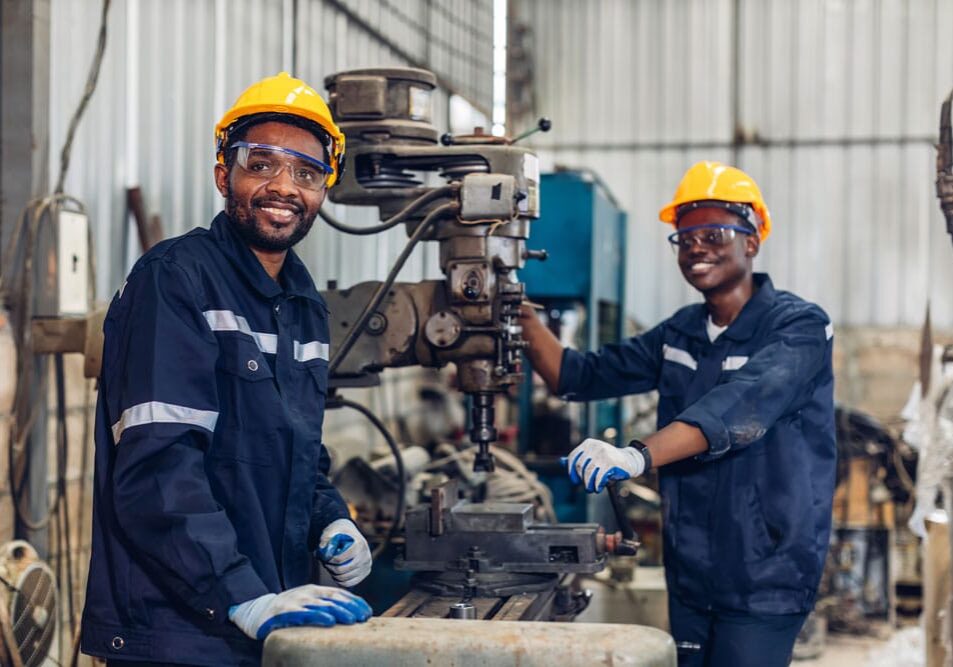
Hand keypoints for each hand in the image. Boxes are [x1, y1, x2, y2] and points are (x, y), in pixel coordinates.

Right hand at [228, 584, 371, 639]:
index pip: (340, 594)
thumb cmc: (289, 610)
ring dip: (339, 612)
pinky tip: (328, 621)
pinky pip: (304, 614)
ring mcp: (297, 600)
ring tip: (352, 619)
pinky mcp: (286, 611)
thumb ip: (325, 606)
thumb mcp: (308, 604)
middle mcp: (308, 592)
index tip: (368, 612)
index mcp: (315, 590)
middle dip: (351, 607)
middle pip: (334, 599)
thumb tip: (350, 617)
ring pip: (322, 605)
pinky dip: (317, 616)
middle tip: (364, 617)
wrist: (258, 610)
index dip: (355, 602)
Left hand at [317, 519, 371, 586]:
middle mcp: (366, 555)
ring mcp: (367, 565)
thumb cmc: (340, 532)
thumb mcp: (331, 531)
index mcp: (359, 544)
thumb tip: (322, 552)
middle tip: (325, 563)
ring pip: (345, 578)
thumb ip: (325, 539)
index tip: (324, 557)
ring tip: (330, 567)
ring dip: (334, 575)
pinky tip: (335, 573)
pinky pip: (350, 583)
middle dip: (330, 568)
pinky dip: (340, 581)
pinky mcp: (365, 572)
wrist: (350, 534)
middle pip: (342, 570)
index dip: (329, 560)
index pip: (340, 559)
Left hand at [561, 438, 645, 492]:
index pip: (573, 457)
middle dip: (582, 479)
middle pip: (580, 466)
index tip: (574, 481)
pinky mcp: (610, 463)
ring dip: (589, 484)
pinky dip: (597, 485)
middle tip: (586, 487)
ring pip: (588, 473)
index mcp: (588, 444)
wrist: (630, 460)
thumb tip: (561, 462)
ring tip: (592, 489)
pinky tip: (599, 487)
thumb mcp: (593, 457)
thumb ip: (579, 459)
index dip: (571, 471)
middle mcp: (594, 447)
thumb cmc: (609, 460)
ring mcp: (602, 454)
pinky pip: (599, 478)